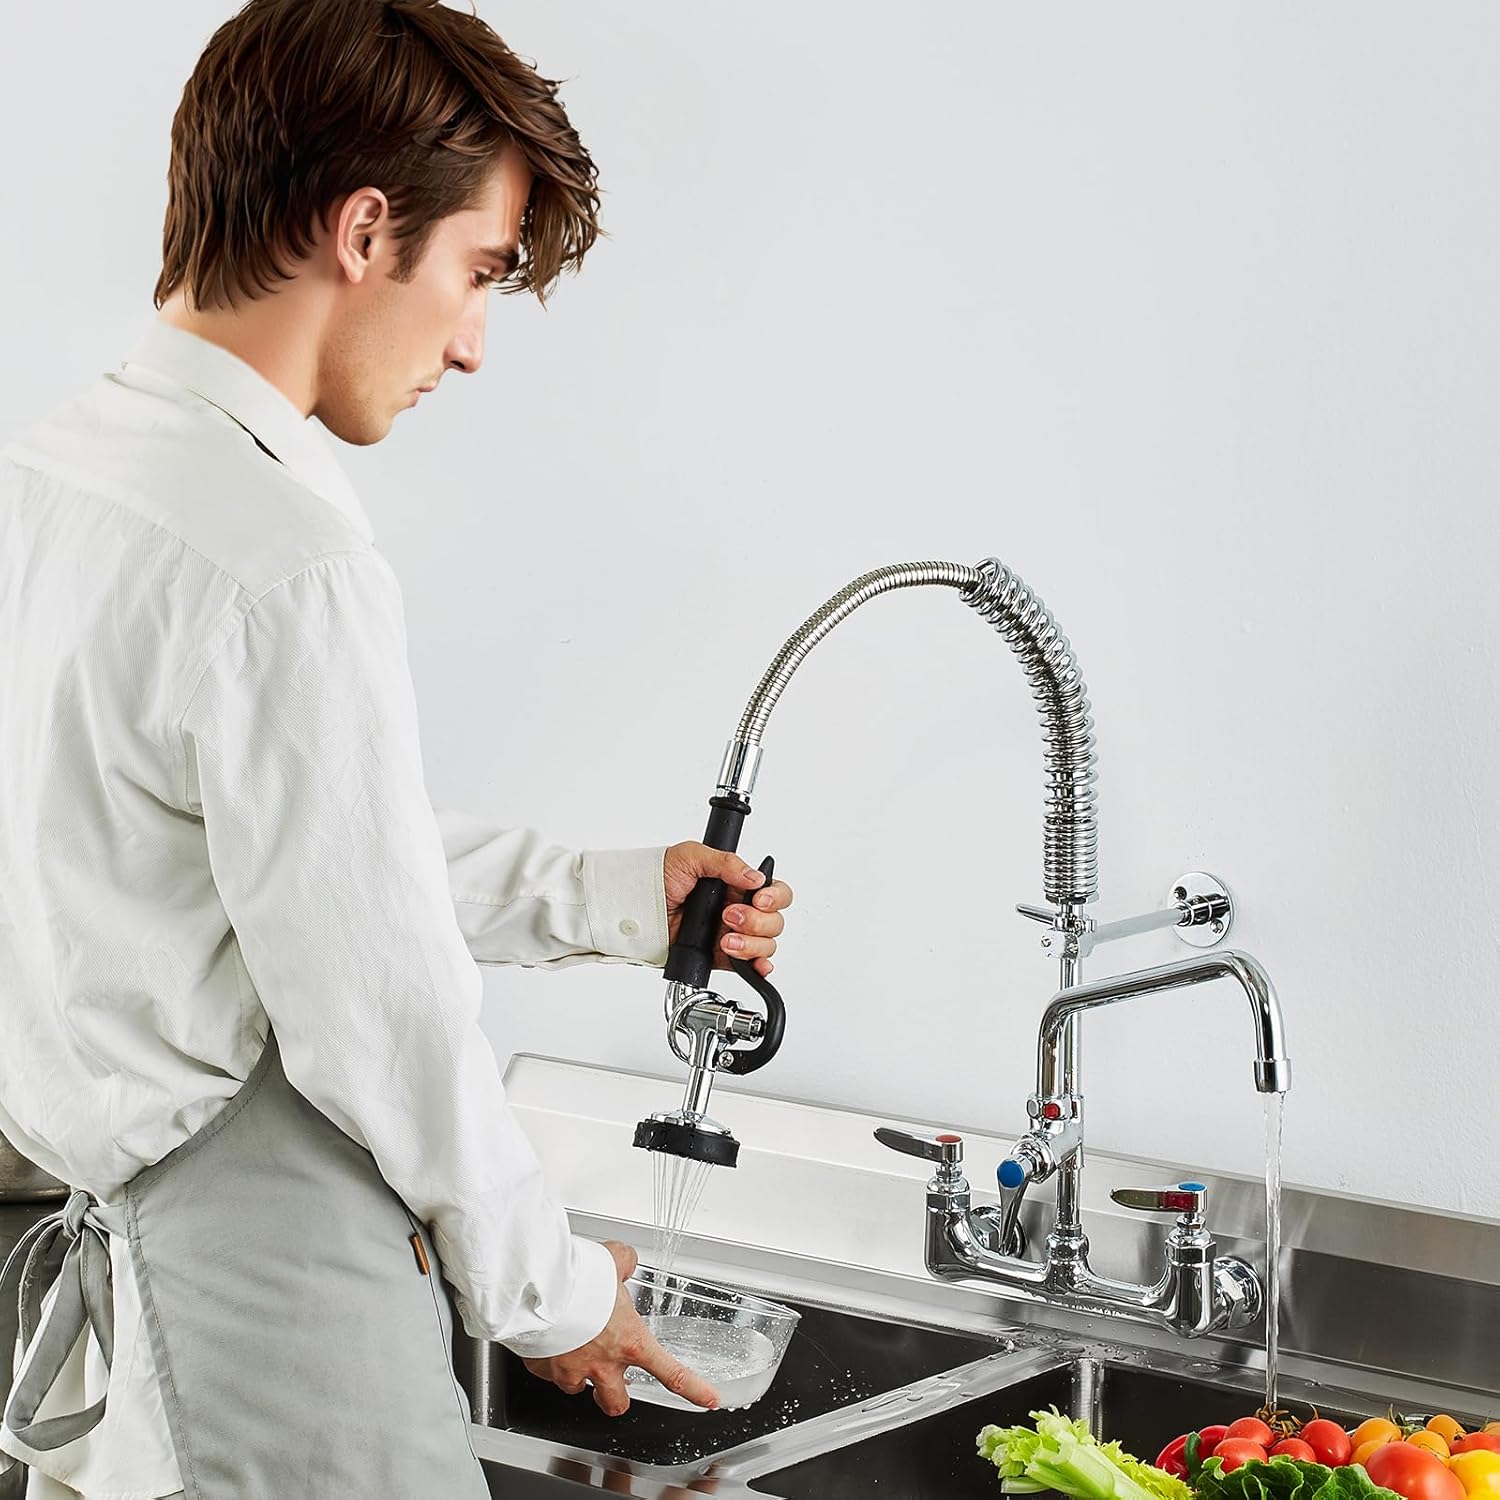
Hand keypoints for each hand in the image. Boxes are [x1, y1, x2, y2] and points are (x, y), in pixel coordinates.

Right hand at [521, 1241, 718, 1415]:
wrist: (538, 1288)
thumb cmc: (578, 1279)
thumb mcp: (613, 1261)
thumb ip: (624, 1263)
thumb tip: (625, 1260)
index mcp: (630, 1341)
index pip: (671, 1373)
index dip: (693, 1390)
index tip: (708, 1399)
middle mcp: (603, 1364)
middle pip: (617, 1404)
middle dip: (617, 1397)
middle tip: (616, 1381)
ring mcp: (571, 1371)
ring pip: (578, 1391)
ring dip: (579, 1377)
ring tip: (575, 1353)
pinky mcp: (544, 1369)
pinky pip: (548, 1373)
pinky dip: (548, 1361)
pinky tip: (548, 1340)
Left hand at [663, 842, 794, 977]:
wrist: (634, 905)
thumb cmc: (658, 876)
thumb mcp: (692, 856)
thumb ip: (727, 863)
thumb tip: (755, 878)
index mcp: (737, 884)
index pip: (774, 892)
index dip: (775, 898)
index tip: (760, 900)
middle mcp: (739, 909)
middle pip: (773, 922)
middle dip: (756, 921)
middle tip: (729, 916)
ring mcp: (731, 934)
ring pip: (765, 945)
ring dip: (751, 944)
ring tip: (725, 939)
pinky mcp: (719, 956)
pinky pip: (749, 966)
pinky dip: (756, 967)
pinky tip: (751, 964)